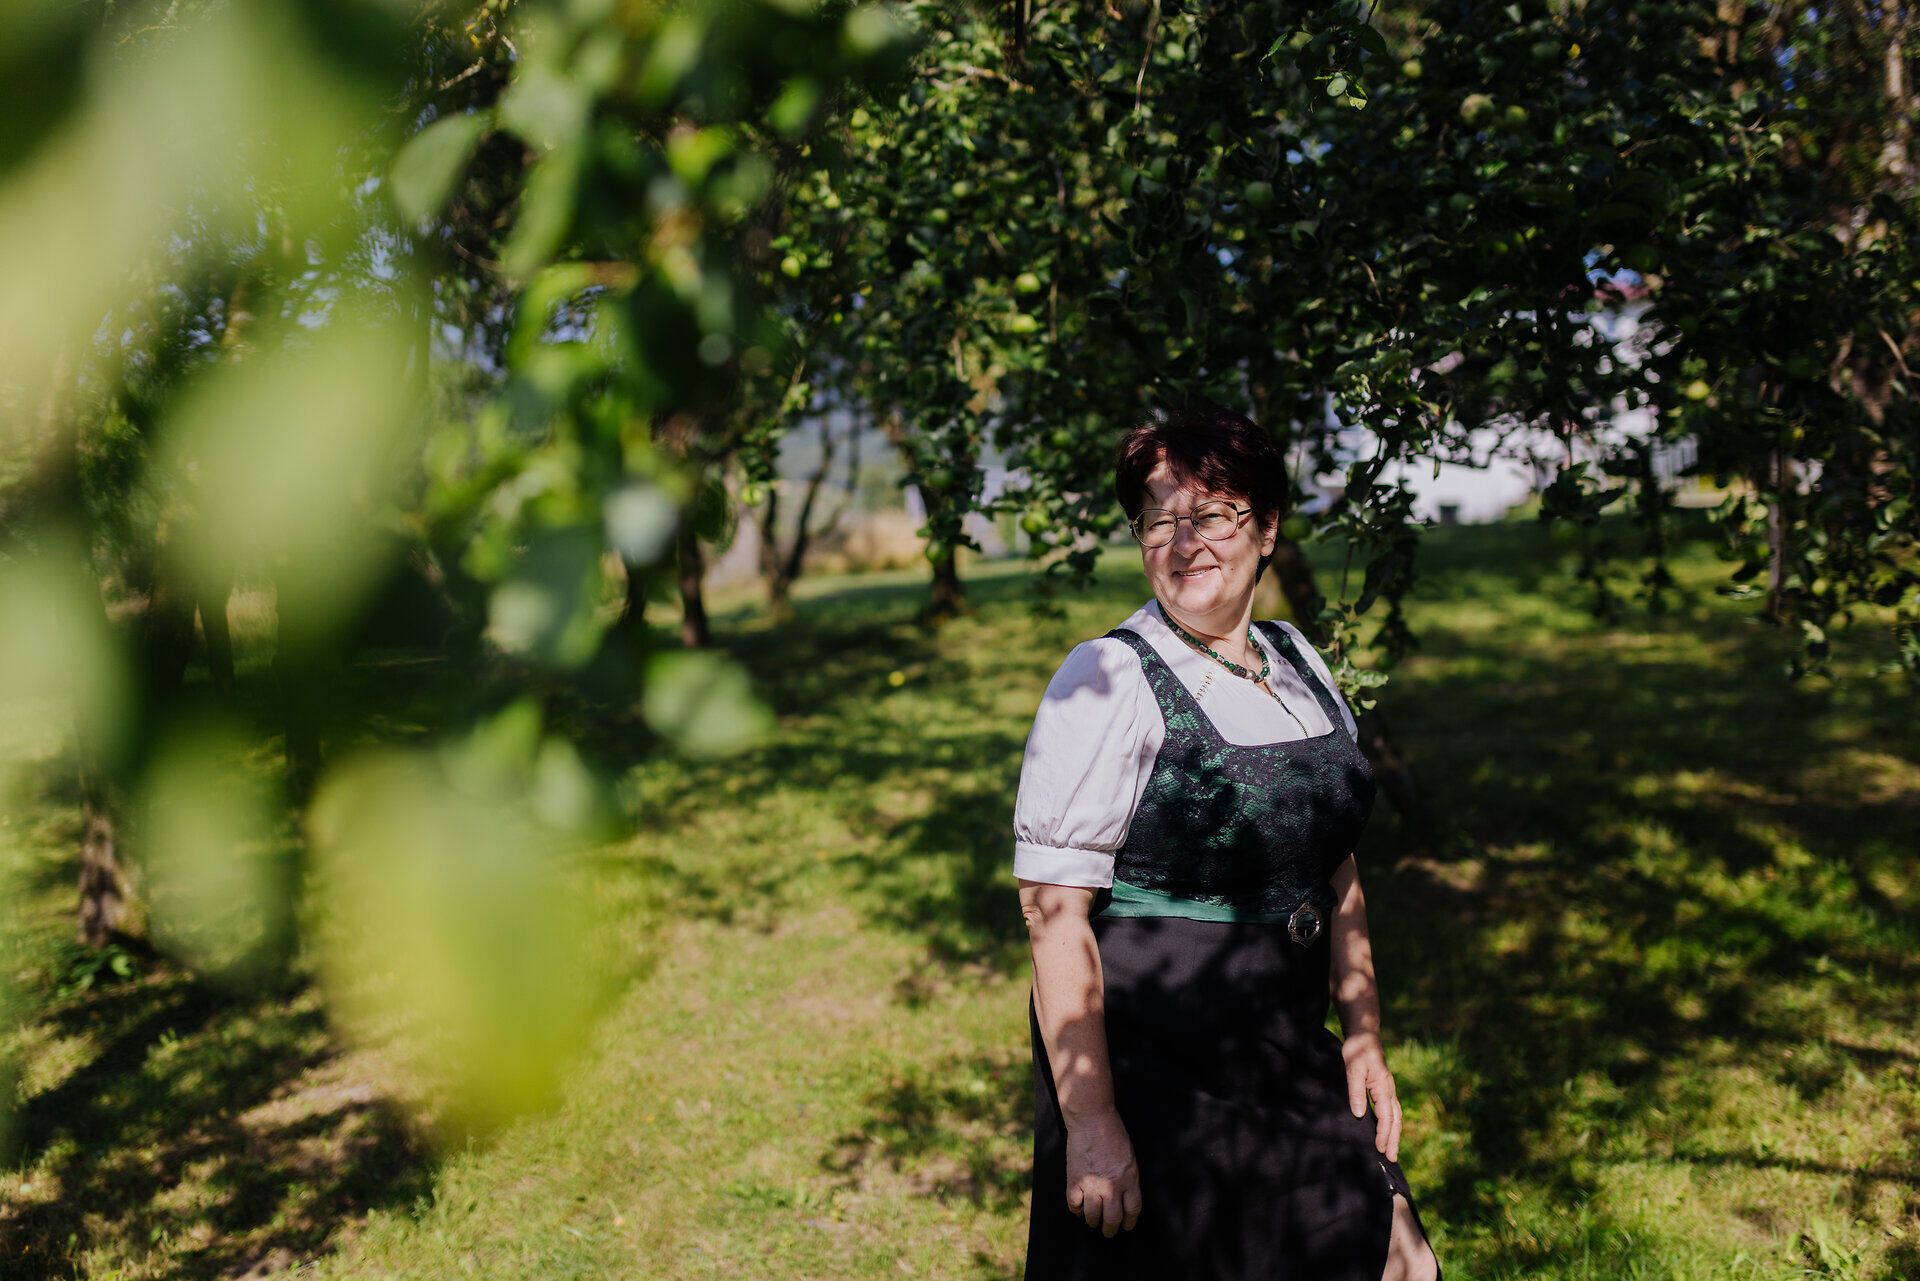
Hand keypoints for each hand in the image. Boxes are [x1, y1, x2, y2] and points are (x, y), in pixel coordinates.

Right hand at [1064, 1109, 1142, 1236]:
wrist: (1092, 1119)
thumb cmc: (1112, 1133)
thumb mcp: (1129, 1157)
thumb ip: (1128, 1178)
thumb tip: (1122, 1198)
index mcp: (1129, 1179)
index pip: (1132, 1210)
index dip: (1129, 1222)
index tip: (1126, 1226)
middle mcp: (1112, 1186)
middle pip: (1113, 1218)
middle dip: (1110, 1229)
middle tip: (1108, 1231)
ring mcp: (1092, 1184)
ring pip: (1092, 1215)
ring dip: (1092, 1221)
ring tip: (1092, 1221)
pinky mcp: (1074, 1180)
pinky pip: (1074, 1205)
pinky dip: (1076, 1209)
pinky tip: (1078, 1207)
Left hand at [1342, 1031, 1401, 1162]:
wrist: (1364, 1035)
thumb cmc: (1357, 1050)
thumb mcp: (1353, 1069)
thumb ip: (1355, 1091)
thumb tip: (1360, 1115)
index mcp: (1383, 1087)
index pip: (1386, 1116)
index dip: (1383, 1134)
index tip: (1380, 1149)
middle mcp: (1389, 1090)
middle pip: (1395, 1119)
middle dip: (1393, 1139)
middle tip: (1392, 1159)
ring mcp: (1388, 1089)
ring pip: (1396, 1116)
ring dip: (1394, 1134)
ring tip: (1392, 1150)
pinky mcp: (1383, 1088)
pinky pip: (1391, 1110)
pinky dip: (1392, 1124)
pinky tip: (1387, 1131)